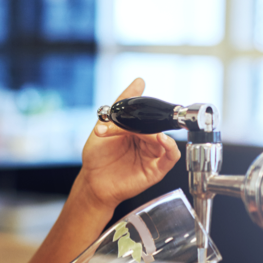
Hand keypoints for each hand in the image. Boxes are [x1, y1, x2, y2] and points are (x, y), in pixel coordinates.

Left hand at [78, 78, 180, 211]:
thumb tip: (139, 81)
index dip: (142, 111)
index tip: (134, 105)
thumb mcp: (106, 125)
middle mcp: (148, 142)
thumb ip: (122, 102)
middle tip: (123, 128)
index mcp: (138, 131)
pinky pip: (171, 157)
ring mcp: (153, 156)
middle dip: (142, 125)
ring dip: (154, 134)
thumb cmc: (97, 156)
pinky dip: (170, 147)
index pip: (148, 116)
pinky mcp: (157, 170)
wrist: (91, 181)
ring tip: (140, 134)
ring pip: (164, 139)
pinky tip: (161, 139)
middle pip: (156, 127)